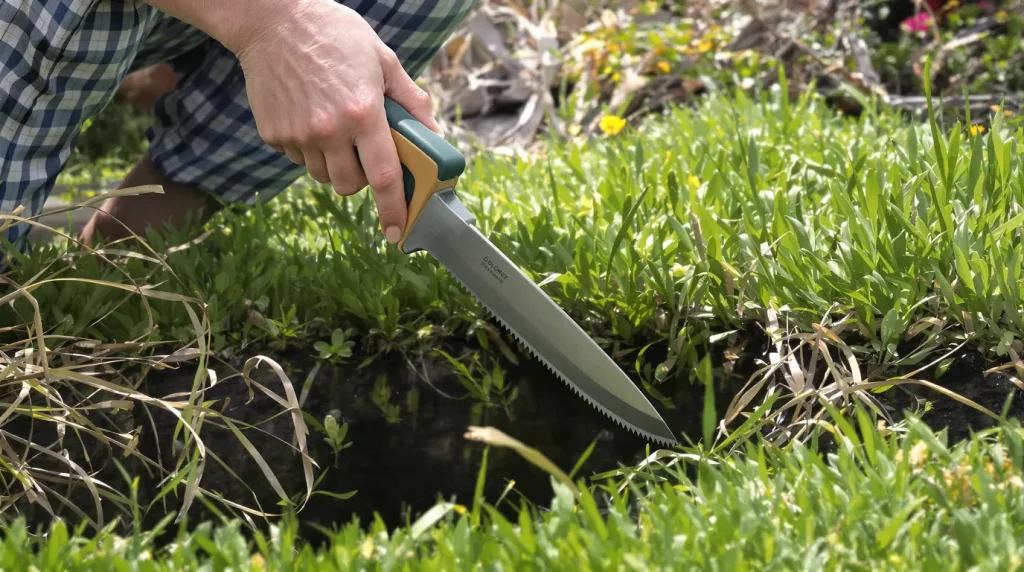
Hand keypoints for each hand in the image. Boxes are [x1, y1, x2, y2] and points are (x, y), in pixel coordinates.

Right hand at [230, 0, 442, 242]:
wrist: (272, 18)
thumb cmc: (334, 34)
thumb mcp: (383, 59)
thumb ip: (412, 101)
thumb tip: (434, 135)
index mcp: (363, 113)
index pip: (384, 177)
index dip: (393, 210)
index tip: (397, 233)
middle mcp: (329, 130)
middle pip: (351, 185)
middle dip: (362, 178)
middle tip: (363, 151)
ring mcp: (298, 135)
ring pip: (324, 176)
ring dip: (335, 164)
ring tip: (334, 127)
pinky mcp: (273, 134)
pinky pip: (298, 160)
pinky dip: (308, 150)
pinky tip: (309, 116)